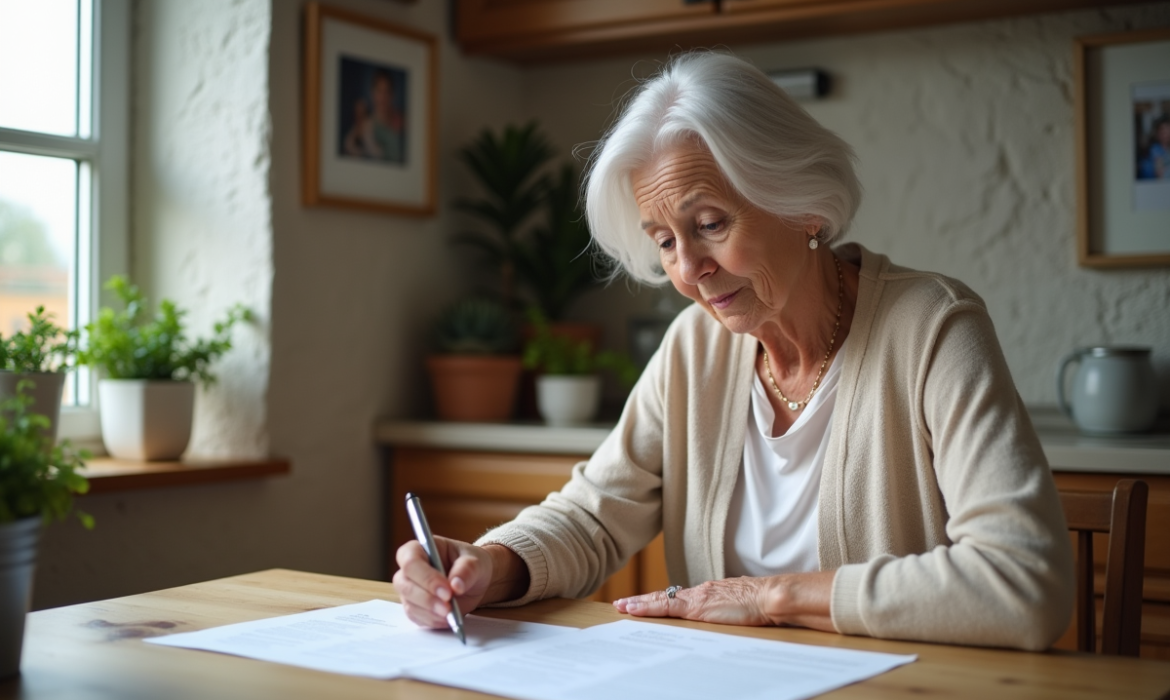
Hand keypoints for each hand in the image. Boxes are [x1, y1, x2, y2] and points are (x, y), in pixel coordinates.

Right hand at [392, 537, 492, 628]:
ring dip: (430, 613)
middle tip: (448, 607)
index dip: (426, 577)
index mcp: (419, 549)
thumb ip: (466, 570)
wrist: (476, 580)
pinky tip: (447, 619)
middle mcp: (409, 570)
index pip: (411, 561)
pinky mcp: (415, 608)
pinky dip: (432, 621)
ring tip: (451, 614)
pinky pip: (417, 618)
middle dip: (427, 599)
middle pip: (404, 585)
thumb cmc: (471, 563)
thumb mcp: (475, 561)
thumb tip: (456, 585)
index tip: (447, 591)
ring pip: (410, 604)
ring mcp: (410, 590)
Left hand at [612, 571, 835, 629]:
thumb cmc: (763, 603)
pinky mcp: (696, 606)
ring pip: (660, 600)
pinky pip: (664, 607)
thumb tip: (732, 614)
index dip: (661, 601)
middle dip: (643, 601)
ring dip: (639, 604)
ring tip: (621, 607)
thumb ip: (732, 610)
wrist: (771, 597)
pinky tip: (633, 610)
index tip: (646, 603)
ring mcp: (697, 598)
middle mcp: (700, 592)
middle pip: (665, 597)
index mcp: (710, 593)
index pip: (680, 598)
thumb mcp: (743, 607)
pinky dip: (646, 608)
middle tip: (622, 604)